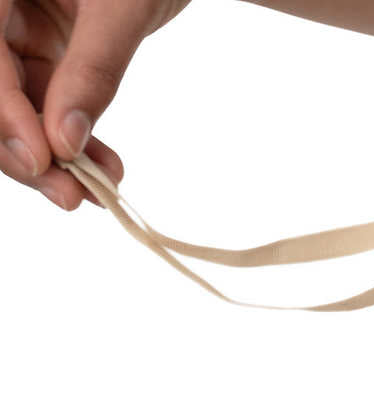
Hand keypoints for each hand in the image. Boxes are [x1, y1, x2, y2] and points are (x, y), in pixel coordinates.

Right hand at [1, 0, 187, 207]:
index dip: (4, 114)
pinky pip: (45, 109)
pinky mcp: (42, 54)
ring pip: (13, 109)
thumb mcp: (124, 7)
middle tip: (69, 198)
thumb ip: (95, 68)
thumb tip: (66, 140)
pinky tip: (105, 171)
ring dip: (52, 158)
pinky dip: (73, 144)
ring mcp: (12, 31)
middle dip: (23, 149)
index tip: (42, 162)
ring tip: (98, 192)